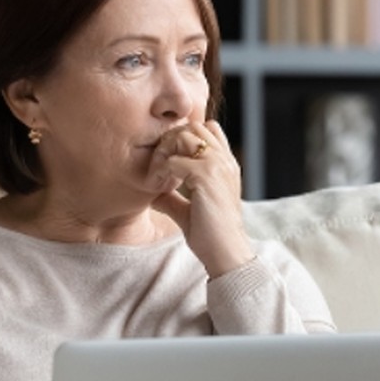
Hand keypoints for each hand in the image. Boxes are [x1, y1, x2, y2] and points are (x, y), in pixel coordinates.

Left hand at [149, 120, 254, 278]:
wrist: (225, 253)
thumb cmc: (211, 236)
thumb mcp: (189, 211)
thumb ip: (173, 198)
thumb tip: (154, 193)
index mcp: (225, 166)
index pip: (207, 130)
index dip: (183, 139)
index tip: (168, 163)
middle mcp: (225, 160)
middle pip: (193, 126)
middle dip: (171, 141)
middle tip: (159, 166)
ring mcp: (218, 165)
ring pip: (184, 136)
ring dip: (165, 151)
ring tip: (158, 174)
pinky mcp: (207, 176)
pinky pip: (175, 161)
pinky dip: (161, 171)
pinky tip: (158, 187)